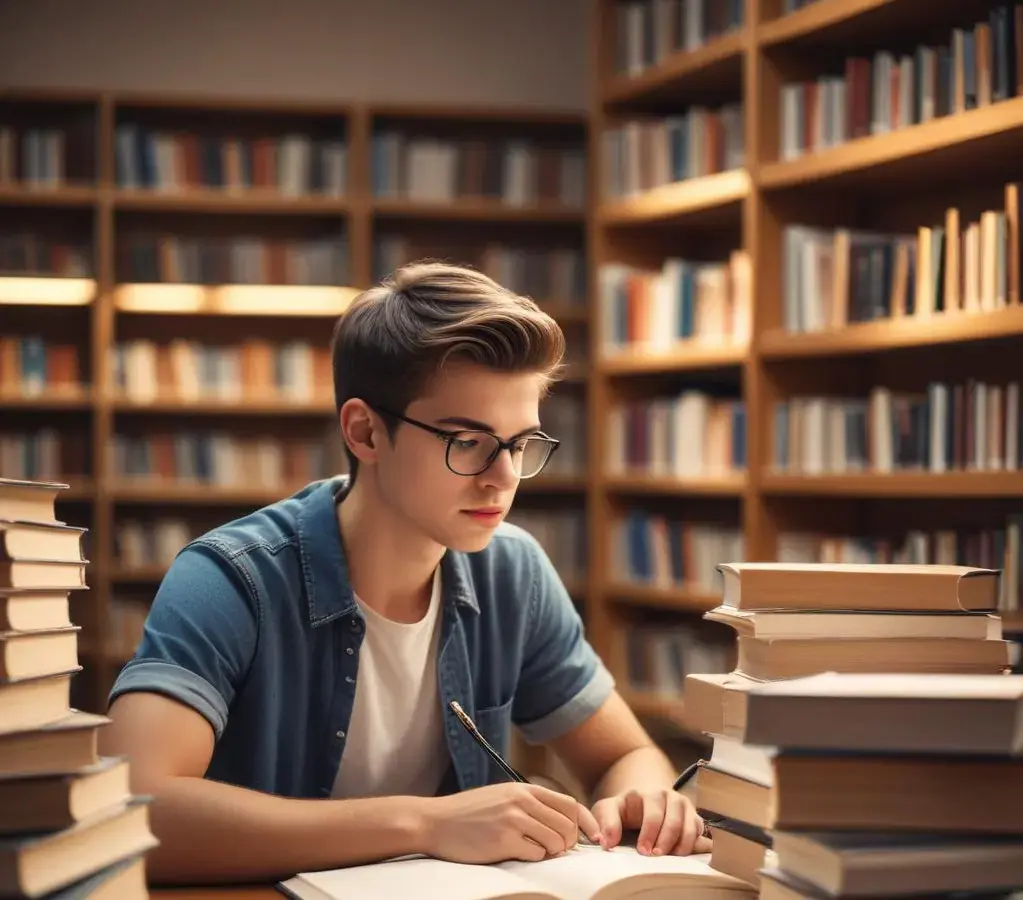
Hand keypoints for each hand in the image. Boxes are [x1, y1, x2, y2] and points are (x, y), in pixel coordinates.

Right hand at [419, 782, 602, 863]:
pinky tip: (517, 853)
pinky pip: (536, 853)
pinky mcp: (503, 839)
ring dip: (551, 851)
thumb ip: (530, 804)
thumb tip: (564, 821)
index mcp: (524, 789)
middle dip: (568, 843)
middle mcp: (522, 801)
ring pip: (556, 840)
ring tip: (535, 850)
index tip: (594, 838)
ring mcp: (513, 819)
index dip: (586, 823)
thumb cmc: (469, 813)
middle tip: (555, 849)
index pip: (570, 804)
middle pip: (567, 825)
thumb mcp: (503, 797)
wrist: (436, 821)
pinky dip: (533, 858)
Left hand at [591, 788, 710, 856]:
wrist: (641, 799)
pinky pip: (699, 830)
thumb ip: (606, 823)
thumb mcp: (608, 810)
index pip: (652, 815)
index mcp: (646, 793)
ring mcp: (682, 804)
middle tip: (655, 857)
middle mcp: (667, 796)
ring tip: (670, 858)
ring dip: (681, 845)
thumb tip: (607, 842)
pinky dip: (693, 844)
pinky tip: (680, 854)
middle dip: (665, 842)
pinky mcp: (693, 815)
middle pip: (673, 822)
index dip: (649, 835)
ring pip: (689, 826)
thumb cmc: (624, 809)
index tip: (643, 851)